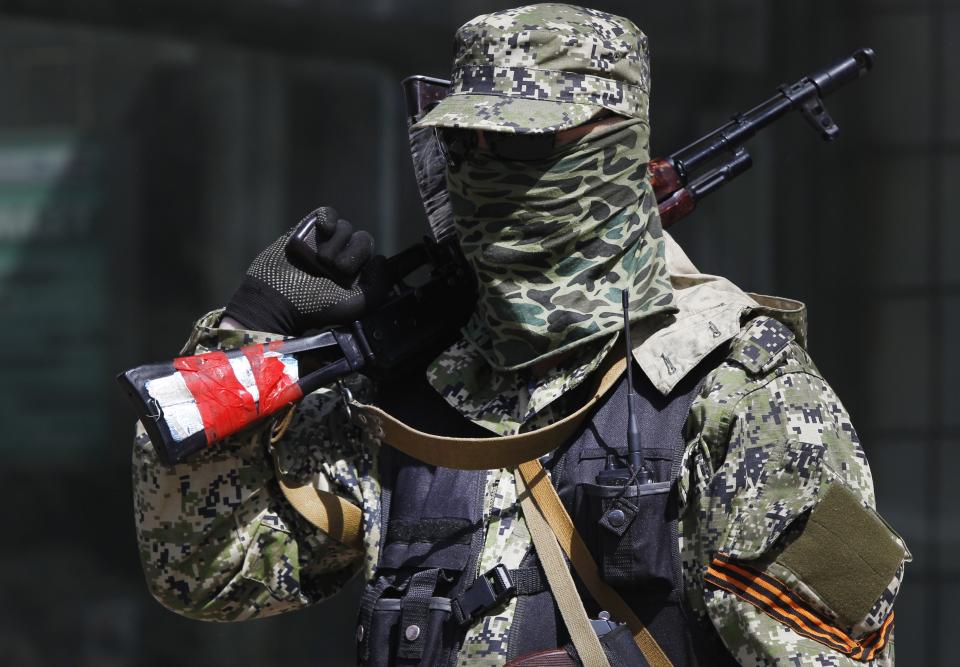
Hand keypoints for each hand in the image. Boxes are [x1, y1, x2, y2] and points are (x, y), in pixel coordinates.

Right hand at [224, 207, 387, 335]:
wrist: (277, 300)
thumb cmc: (315, 307)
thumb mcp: (355, 304)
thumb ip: (378, 285)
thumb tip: (382, 259)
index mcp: (355, 272)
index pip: (371, 254)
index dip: (363, 259)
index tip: (348, 273)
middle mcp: (342, 255)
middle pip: (362, 238)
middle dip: (351, 254)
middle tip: (333, 270)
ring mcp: (324, 241)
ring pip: (345, 227)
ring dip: (333, 245)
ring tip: (317, 262)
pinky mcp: (306, 229)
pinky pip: (327, 213)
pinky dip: (328, 217)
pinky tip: (323, 228)